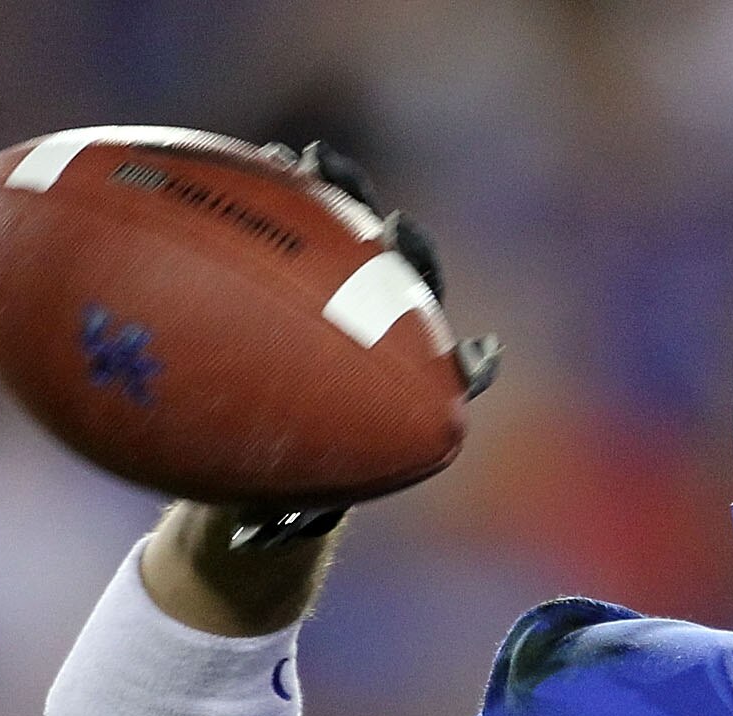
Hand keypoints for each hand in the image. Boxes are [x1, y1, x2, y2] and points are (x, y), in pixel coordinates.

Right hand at [231, 141, 502, 551]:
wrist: (256, 467)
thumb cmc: (272, 502)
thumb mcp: (267, 517)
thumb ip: (270, 521)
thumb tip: (253, 537)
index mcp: (396, 404)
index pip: (452, 379)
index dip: (469, 367)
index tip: (479, 357)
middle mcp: (381, 343)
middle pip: (410, 293)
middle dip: (405, 255)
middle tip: (388, 226)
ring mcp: (343, 302)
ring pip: (357, 246)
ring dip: (342, 202)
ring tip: (309, 161)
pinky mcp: (300, 274)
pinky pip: (297, 229)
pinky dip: (284, 199)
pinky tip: (262, 163)